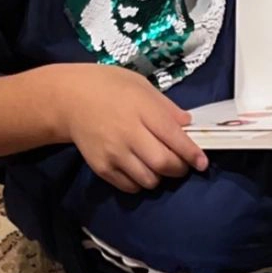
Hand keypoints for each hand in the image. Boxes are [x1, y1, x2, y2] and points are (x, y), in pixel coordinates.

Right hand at [63, 65, 207, 190]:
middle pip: (164, 164)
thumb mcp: (140, 86)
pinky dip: (140, 182)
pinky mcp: (103, 168)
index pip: (174, 138)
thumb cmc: (109, 87)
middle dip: (179, 169)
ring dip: (159, 177)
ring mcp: (114, 153)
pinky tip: (138, 168)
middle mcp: (128, 133)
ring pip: (149, 180)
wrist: (69, 99)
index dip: (192, 154)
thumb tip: (188, 127)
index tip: (202, 162)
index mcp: (140, 109)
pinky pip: (130, 186)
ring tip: (156, 164)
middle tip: (181, 165)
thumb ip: (165, 108)